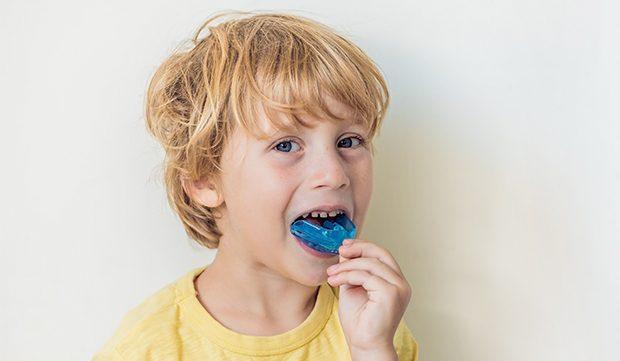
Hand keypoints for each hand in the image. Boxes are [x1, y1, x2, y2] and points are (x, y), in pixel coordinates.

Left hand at [326, 238, 411, 356]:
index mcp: (395, 282)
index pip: (382, 255)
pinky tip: (334, 282)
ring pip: (370, 264)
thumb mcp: (353, 288)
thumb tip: (346, 251)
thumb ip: (352, 270)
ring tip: (331, 274)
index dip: (364, 246)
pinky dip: (347, 276)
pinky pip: (365, 276)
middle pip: (380, 254)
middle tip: (340, 250)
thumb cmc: (359, 322)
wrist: (364, 344)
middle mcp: (401, 283)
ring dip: (346, 266)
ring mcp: (398, 288)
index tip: (345, 245)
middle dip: (358, 248)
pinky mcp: (390, 294)